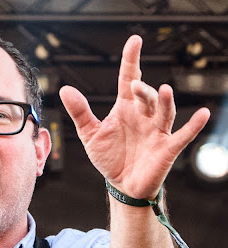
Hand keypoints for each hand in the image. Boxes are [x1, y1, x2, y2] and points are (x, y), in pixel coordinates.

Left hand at [59, 34, 209, 199]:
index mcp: (126, 108)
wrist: (121, 184)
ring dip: (164, 102)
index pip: (129, 78)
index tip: (135, 41)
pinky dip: (193, 126)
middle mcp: (144, 116)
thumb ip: (80, 113)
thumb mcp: (91, 135)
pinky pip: (183, 135)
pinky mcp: (167, 148)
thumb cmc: (109, 157)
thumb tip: (65, 90)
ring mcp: (157, 131)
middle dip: (143, 90)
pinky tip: (203, 115)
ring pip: (164, 112)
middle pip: (147, 97)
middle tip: (135, 85)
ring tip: (164, 91)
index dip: (132, 60)